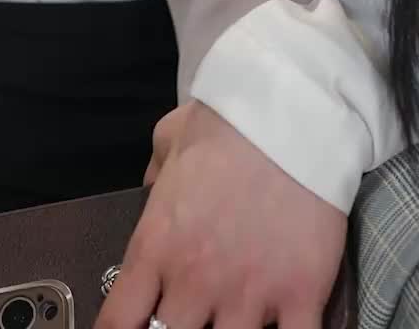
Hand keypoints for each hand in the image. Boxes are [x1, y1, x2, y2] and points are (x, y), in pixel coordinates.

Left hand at [93, 99, 347, 328]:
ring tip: (232, 320)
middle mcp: (195, 281)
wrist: (290, 111)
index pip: (118, 322)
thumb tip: (150, 189)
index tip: (132, 328)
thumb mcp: (169, 138)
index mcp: (157, 247)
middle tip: (188, 315)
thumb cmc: (227, 122)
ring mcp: (247, 295)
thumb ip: (154, 175)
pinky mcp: (300, 298)